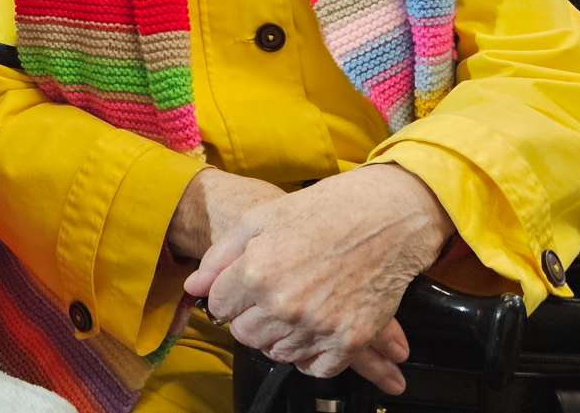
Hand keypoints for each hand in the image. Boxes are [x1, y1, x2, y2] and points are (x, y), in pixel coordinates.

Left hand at [184, 164, 454, 394]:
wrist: (385, 218)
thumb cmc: (322, 212)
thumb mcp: (260, 219)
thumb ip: (220, 256)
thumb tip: (193, 285)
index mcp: (257, 271)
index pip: (219, 307)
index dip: (230, 296)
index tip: (245, 288)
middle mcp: (283, 304)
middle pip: (244, 335)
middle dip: (251, 317)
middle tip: (271, 297)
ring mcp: (316, 324)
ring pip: (277, 353)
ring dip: (280, 335)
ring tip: (296, 307)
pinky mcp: (347, 339)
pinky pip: (315, 367)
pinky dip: (311, 354)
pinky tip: (315, 328)